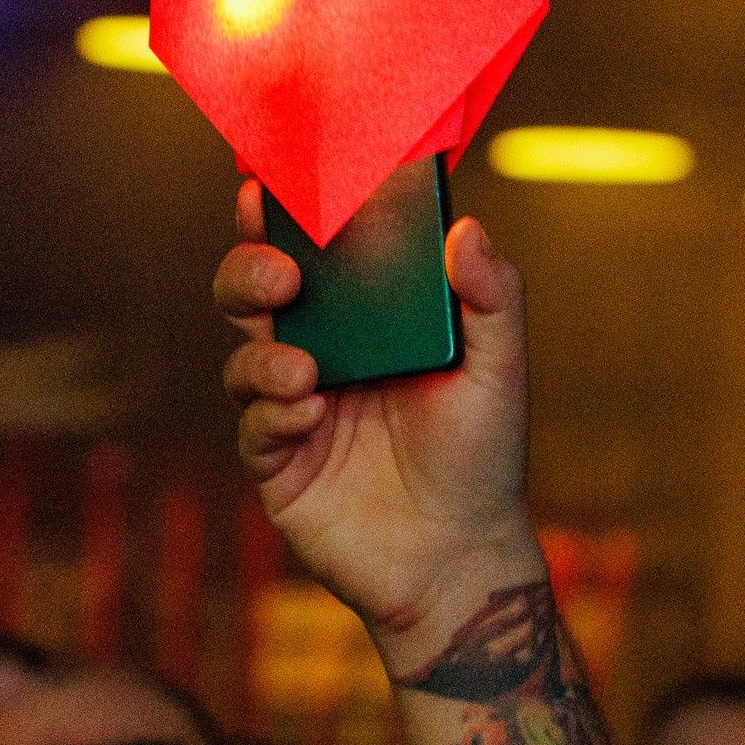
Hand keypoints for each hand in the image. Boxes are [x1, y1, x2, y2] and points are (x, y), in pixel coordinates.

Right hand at [218, 173, 543, 668]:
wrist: (460, 561)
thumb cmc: (482, 460)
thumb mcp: (499, 373)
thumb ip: (492, 300)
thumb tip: (466, 228)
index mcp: (371, 321)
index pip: (320, 252)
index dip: (290, 215)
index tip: (274, 183)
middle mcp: (324, 354)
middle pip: (258, 291)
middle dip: (252, 267)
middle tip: (282, 272)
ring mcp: (295, 408)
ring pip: (245, 354)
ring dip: (262, 351)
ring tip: (303, 370)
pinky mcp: (278, 462)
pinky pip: (253, 424)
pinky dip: (272, 413)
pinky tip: (308, 415)